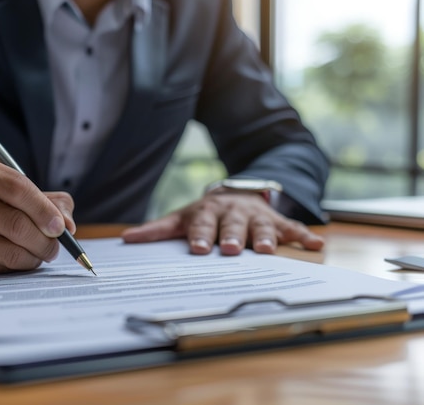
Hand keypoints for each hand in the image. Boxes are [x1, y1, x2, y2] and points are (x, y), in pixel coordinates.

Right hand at [0, 153, 74, 276]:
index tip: (61, 227)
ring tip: (38, 254)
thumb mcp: (5, 187)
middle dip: (45, 240)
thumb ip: (44, 199)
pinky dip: (14, 268)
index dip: (44, 210)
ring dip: (33, 257)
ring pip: (9, 251)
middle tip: (55, 247)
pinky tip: (14, 260)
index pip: (17, 188)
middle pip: (15, 224)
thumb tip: (68, 225)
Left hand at [121, 193, 323, 254]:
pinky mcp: (277, 221)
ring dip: (264, 238)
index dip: (200, 236)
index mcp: (207, 212)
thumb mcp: (181, 218)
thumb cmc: (205, 214)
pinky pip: (292, 228)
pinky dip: (303, 236)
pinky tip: (315, 245)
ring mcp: (256, 216)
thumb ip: (157, 230)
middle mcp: (232, 213)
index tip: (197, 249)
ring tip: (266, 250)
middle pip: (232, 225)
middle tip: (230, 249)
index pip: (202, 224)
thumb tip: (126, 239)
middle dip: (232, 237)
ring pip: (262, 227)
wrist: (237, 193)